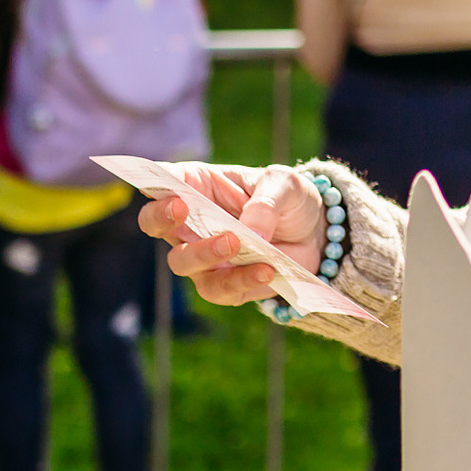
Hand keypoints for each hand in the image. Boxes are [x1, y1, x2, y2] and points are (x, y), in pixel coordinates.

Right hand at [132, 162, 322, 303]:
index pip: (164, 180)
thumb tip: (250, 233)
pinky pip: (220, 290)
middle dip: (162, 219)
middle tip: (182, 209)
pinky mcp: (225, 284)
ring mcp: (203, 256)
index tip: (169, 189)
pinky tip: (267, 271)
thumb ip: (266, 202)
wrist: (316, 234)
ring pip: (182, 262)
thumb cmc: (289, 199)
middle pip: (155, 223)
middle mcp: (192, 222)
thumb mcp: (285, 185)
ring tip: (236, 244)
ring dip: (204, 253)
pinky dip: (242, 281)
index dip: (157, 185)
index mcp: (199, 185)